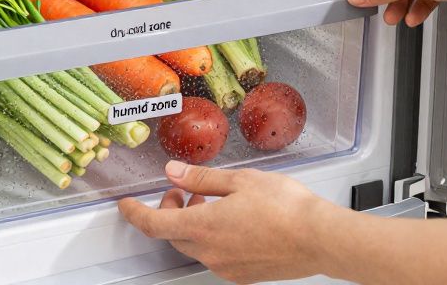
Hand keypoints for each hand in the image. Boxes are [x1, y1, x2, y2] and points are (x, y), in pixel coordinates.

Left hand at [118, 161, 332, 283]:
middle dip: (172, 212)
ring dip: (194, 224)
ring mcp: (227, 267)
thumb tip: (174, 172)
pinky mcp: (243, 275)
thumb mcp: (239, 180)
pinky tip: (232, 220)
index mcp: (204, 227)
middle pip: (173, 235)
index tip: (125, 205)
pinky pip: (216, 256)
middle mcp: (211, 252)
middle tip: (185, 190)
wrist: (321, 238)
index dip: (135, 214)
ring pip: (195, 246)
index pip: (153, 224)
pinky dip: (214, 237)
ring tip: (214, 201)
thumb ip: (201, 177)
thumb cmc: (287, 208)